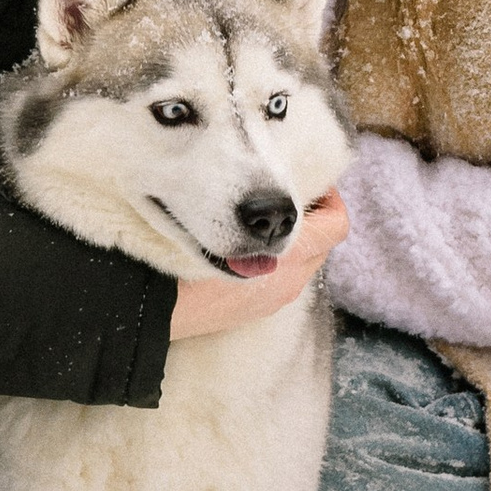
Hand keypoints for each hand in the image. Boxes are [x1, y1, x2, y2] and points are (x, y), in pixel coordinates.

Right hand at [167, 189, 348, 340]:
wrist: (155, 309)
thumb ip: (257, 202)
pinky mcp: (256, 312)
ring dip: (294, 244)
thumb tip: (274, 178)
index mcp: (291, 256)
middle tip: (286, 198)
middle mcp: (291, 281)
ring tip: (262, 221)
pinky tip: (245, 249)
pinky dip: (275, 265)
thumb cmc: (186, 253)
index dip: (332, 201)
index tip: (315, 184)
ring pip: (302, 266)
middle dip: (311, 220)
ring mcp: (275, 300)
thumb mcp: (220, 213)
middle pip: (322, 245)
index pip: (335, 225)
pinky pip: (281, 282)